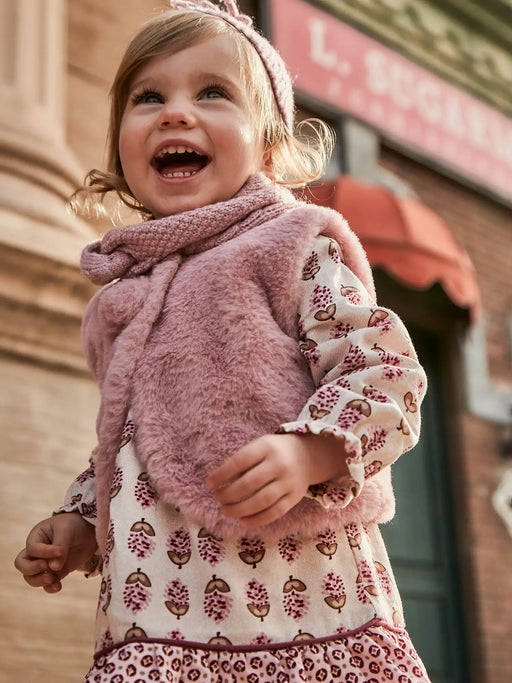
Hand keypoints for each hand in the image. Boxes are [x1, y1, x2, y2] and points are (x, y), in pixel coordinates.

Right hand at [14, 512, 97, 593]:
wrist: (89, 530)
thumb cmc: (73, 524)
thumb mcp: (66, 530)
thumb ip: (60, 546)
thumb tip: (53, 568)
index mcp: (36, 537)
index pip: (32, 548)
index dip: (44, 552)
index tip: (60, 551)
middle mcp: (37, 552)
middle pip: (22, 565)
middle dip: (32, 569)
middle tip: (46, 566)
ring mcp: (45, 563)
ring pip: (31, 577)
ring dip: (39, 581)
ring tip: (53, 579)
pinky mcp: (56, 572)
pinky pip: (47, 584)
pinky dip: (50, 588)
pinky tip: (58, 586)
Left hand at [206, 433, 347, 528]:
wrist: (308, 456)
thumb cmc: (275, 451)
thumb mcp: (260, 446)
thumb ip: (244, 460)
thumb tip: (219, 482)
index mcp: (267, 447)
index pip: (241, 461)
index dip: (222, 474)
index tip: (209, 483)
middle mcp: (279, 464)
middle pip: (250, 483)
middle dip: (229, 494)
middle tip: (217, 498)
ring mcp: (289, 482)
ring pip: (262, 500)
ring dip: (240, 509)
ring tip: (225, 511)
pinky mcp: (295, 497)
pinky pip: (276, 512)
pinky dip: (258, 519)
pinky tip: (243, 521)